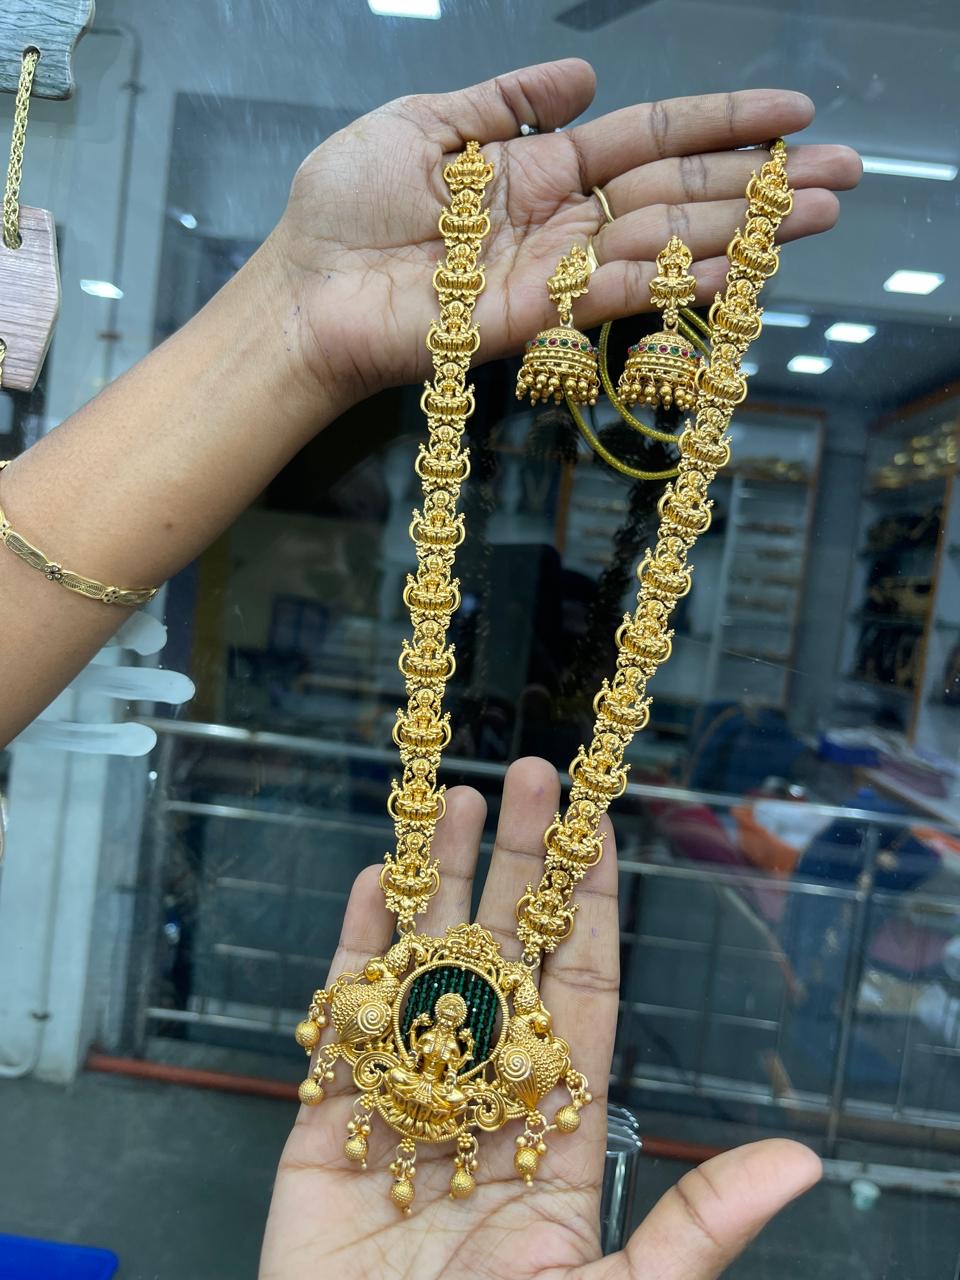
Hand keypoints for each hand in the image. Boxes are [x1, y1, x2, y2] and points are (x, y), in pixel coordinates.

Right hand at [260, 758, 820, 1279]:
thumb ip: (694, 1222)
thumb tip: (803, 1162)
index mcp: (556, 1126)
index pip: (580, 987)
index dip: (587, 904)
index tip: (596, 825)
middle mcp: (482, 1095)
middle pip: (504, 953)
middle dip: (516, 863)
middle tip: (524, 775)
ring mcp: (405, 1102)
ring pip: (425, 966)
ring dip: (438, 883)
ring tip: (451, 799)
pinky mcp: (326, 1126)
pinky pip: (344, 1021)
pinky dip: (356, 947)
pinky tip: (376, 883)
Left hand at [270, 59, 859, 407]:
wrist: (301, 291)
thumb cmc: (344, 208)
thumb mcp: (425, 123)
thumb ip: (505, 100)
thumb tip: (582, 77)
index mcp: (535, 169)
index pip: (646, 139)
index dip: (716, 124)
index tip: (788, 114)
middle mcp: (558, 222)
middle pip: (674, 194)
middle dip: (757, 183)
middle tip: (842, 172)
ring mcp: (550, 274)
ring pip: (661, 246)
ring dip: (741, 233)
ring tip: (816, 216)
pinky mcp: (530, 321)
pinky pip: (611, 296)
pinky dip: (672, 283)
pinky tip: (733, 267)